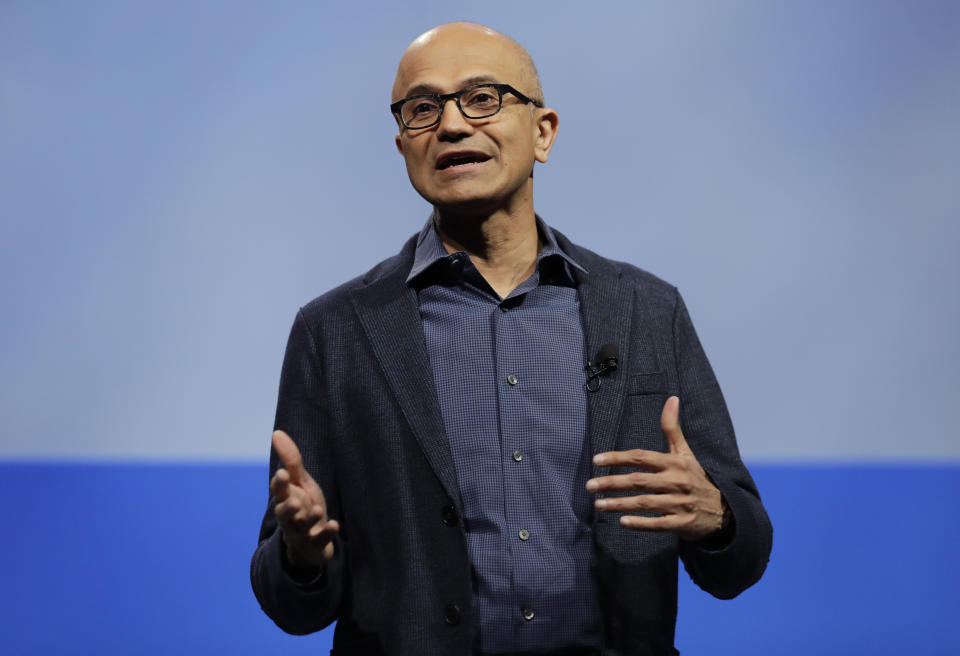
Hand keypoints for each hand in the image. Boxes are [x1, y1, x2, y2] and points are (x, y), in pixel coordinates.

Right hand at [270, 430, 338, 568]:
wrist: (312, 542)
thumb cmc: (305, 506)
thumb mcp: (301, 483)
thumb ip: (291, 461)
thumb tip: (276, 433)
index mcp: (285, 499)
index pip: (279, 491)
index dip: (280, 484)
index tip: (283, 473)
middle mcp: (291, 517)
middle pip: (285, 514)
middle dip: (288, 508)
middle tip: (294, 501)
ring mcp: (302, 533)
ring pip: (301, 528)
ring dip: (309, 519)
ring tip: (318, 510)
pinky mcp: (315, 544)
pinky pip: (320, 540)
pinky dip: (327, 534)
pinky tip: (335, 525)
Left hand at [586, 396, 725, 540]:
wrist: (725, 511)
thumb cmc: (696, 478)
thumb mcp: (685, 453)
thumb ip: (672, 428)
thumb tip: (671, 398)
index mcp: (674, 463)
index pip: (641, 457)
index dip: (617, 458)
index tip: (596, 460)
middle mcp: (676, 482)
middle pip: (639, 481)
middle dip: (612, 482)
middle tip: (590, 486)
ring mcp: (679, 503)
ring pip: (644, 503)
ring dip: (619, 504)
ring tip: (598, 504)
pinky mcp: (682, 523)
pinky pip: (658, 524)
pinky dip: (640, 523)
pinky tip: (622, 521)